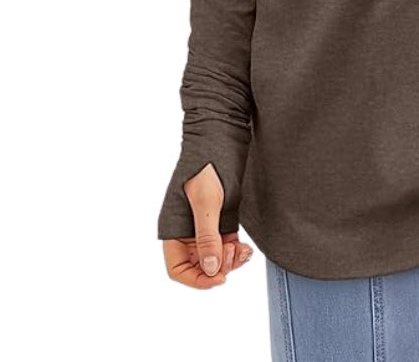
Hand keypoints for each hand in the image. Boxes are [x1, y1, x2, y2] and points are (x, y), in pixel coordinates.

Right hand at [161, 162, 254, 288]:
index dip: (196, 279)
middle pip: (198, 267)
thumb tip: (211, 269)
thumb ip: (207, 236)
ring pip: (214, 258)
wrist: (221, 139)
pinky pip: (226, 246)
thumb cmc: (207, 166)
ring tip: (242, 251)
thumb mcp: (206, 201)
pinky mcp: (221, 220)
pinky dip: (235, 252)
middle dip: (216, 268)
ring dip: (229, 261)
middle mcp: (186, 232)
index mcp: (173, 229)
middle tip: (233, 256)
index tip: (218, 278)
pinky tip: (245, 249)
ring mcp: (204, 227)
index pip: (177, 268)